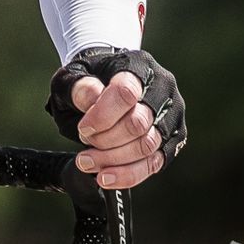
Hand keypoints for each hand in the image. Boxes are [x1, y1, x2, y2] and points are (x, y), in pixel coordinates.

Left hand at [47, 47, 185, 189]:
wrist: (104, 82)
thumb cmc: (88, 80)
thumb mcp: (72, 77)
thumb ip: (77, 87)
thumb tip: (92, 101)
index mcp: (139, 66)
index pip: (126, 93)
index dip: (102, 116)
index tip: (83, 127)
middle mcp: (162, 90)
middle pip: (138, 124)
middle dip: (106, 140)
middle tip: (84, 142)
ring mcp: (171, 116)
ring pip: (147, 146)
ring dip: (114, 160)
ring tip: (87, 162)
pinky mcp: (172, 140)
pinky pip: (154, 164)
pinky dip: (128, 175)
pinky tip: (105, 177)